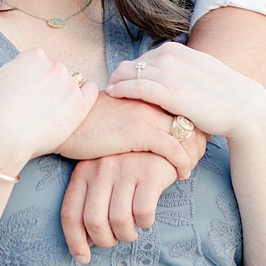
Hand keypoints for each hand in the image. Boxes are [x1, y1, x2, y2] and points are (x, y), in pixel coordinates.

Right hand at [0, 49, 97, 165]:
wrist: (3, 138)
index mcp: (33, 56)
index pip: (37, 63)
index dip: (29, 78)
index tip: (24, 93)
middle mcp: (54, 65)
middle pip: (54, 72)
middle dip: (46, 85)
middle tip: (35, 106)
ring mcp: (70, 85)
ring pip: (72, 82)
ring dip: (63, 93)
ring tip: (52, 111)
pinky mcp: (80, 105)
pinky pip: (90, 91)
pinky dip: (85, 95)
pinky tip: (75, 104)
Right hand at [57, 91, 204, 177]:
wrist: (60, 121)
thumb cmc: (82, 121)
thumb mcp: (113, 113)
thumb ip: (131, 114)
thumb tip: (141, 131)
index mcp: (143, 90)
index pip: (179, 102)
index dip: (193, 120)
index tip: (200, 138)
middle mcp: (148, 98)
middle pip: (189, 115)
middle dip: (201, 136)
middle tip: (204, 154)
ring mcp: (145, 112)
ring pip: (186, 132)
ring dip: (195, 152)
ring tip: (194, 166)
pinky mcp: (139, 130)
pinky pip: (173, 148)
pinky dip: (182, 162)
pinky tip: (182, 174)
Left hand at [60, 152, 180, 262]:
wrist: (163, 138)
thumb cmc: (129, 165)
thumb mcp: (102, 175)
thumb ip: (90, 202)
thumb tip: (84, 242)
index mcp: (83, 170)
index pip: (70, 213)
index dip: (75, 242)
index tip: (83, 258)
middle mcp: (101, 168)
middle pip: (94, 222)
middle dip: (105, 241)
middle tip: (115, 240)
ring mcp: (126, 169)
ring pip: (120, 221)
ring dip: (127, 235)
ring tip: (132, 231)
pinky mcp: (150, 173)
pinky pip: (143, 213)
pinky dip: (145, 223)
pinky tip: (146, 218)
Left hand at [106, 41, 265, 143]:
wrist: (243, 108)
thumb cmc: (219, 96)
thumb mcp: (194, 75)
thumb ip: (175, 72)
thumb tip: (159, 79)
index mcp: (175, 50)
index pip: (139, 59)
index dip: (126, 73)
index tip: (118, 85)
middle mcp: (170, 56)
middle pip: (129, 64)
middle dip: (118, 78)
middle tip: (108, 93)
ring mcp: (171, 73)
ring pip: (129, 73)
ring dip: (116, 83)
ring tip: (108, 96)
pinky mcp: (172, 92)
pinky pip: (137, 86)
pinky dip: (122, 89)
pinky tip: (114, 95)